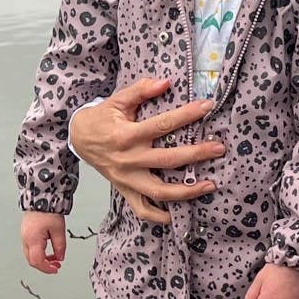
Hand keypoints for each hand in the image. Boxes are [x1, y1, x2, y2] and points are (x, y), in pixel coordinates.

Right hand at [21, 212, 66, 274]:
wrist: (40, 197)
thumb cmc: (48, 211)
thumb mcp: (59, 230)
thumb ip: (60, 246)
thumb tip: (60, 257)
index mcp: (33, 239)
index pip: (38, 261)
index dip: (47, 268)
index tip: (56, 269)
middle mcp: (26, 239)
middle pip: (32, 260)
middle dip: (44, 265)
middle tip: (56, 265)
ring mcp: (24, 235)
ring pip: (30, 255)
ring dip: (42, 259)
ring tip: (54, 257)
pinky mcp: (26, 232)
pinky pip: (30, 247)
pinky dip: (38, 252)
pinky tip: (47, 250)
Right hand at [69, 77, 224, 223]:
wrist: (79, 139)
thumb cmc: (102, 118)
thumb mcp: (118, 100)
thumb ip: (141, 90)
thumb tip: (166, 82)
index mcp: (126, 135)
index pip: (162, 124)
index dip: (186, 115)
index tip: (207, 107)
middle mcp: (128, 159)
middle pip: (167, 160)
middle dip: (196, 154)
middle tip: (219, 148)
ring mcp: (127, 179)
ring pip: (159, 192)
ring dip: (186, 191)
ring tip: (210, 185)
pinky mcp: (125, 190)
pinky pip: (143, 210)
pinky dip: (160, 216)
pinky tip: (179, 214)